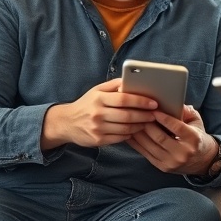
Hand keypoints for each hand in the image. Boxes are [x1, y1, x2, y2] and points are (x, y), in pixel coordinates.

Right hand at [40, 78, 157, 148]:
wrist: (66, 122)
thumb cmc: (86, 104)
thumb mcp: (96, 90)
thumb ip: (114, 85)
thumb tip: (132, 80)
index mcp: (99, 98)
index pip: (124, 99)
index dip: (141, 101)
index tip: (153, 103)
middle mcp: (98, 113)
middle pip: (127, 115)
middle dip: (144, 115)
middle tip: (155, 114)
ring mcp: (97, 128)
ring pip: (125, 128)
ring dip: (140, 126)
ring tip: (148, 122)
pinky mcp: (98, 140)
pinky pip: (119, 138)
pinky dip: (130, 134)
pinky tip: (136, 130)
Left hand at [127, 104, 219, 175]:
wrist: (202, 161)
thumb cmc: (197, 136)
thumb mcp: (196, 121)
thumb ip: (186, 111)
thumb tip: (172, 102)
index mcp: (194, 139)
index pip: (177, 127)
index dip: (164, 118)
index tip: (153, 109)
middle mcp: (183, 152)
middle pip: (160, 137)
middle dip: (147, 124)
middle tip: (138, 113)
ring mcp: (172, 162)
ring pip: (150, 146)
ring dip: (139, 133)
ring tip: (131, 122)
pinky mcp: (163, 167)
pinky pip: (146, 154)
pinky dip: (137, 144)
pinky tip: (131, 134)